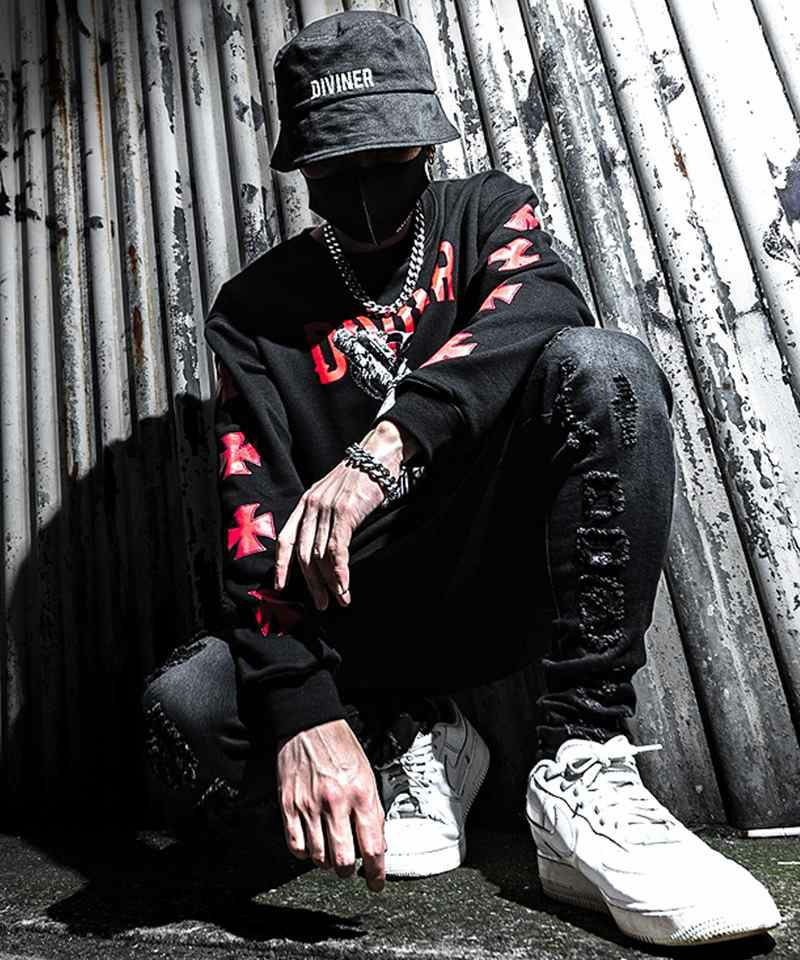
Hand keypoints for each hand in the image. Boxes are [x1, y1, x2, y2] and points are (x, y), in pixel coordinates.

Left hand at [273, 421, 419, 609]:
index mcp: (305, 503)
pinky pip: (337, 548)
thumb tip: (324, 549)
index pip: (286, 538)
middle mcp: (312, 506)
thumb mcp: (333, 495)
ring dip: (330, 583)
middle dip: (312, 583)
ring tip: (340, 600)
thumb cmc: (359, 478)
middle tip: (321, 604)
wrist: (377, 456)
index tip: (281, 587)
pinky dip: (340, 571)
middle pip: (304, 554)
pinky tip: (344, 585)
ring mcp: (327, 509)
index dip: (281, 565)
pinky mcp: (346, 512)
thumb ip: (325, 517)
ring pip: (321, 555)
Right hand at [276, 718, 385, 890]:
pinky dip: (304, 853)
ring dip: (327, 862)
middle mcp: (335, 802)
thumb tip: (376, 841)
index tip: (375, 883)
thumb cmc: (340, 746)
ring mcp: (309, 805)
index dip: (376, 873)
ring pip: (318, 857)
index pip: (372, 846)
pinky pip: (295, 846)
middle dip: (349, 871)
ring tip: (330, 851)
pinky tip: (311, 844)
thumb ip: (372, 809)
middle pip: (343, 860)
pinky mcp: (288, 805)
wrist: (308, 724)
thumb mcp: (367, 774)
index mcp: (360, 793)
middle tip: (350, 867)